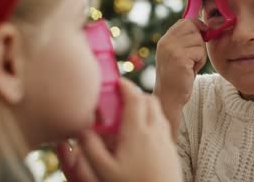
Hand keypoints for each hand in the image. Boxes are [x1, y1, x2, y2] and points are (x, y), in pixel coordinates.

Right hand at [57, 79, 181, 181]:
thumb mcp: (104, 171)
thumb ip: (91, 148)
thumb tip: (82, 129)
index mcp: (137, 132)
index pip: (135, 98)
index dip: (126, 86)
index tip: (117, 82)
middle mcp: (155, 131)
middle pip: (149, 100)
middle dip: (135, 94)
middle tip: (120, 99)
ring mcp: (165, 139)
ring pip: (158, 111)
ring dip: (145, 107)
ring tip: (128, 117)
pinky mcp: (171, 149)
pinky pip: (163, 125)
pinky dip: (152, 120)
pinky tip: (141, 135)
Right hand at [155, 18, 206, 106]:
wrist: (170, 97)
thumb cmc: (179, 76)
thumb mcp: (178, 54)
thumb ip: (185, 40)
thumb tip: (203, 24)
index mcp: (165, 40)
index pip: (185, 21)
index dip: (196, 28)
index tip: (199, 40)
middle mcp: (166, 42)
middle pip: (193, 27)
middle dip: (199, 41)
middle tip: (193, 57)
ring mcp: (171, 50)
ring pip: (199, 40)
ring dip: (200, 54)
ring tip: (191, 65)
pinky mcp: (179, 58)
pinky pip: (200, 52)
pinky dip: (200, 62)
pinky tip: (191, 70)